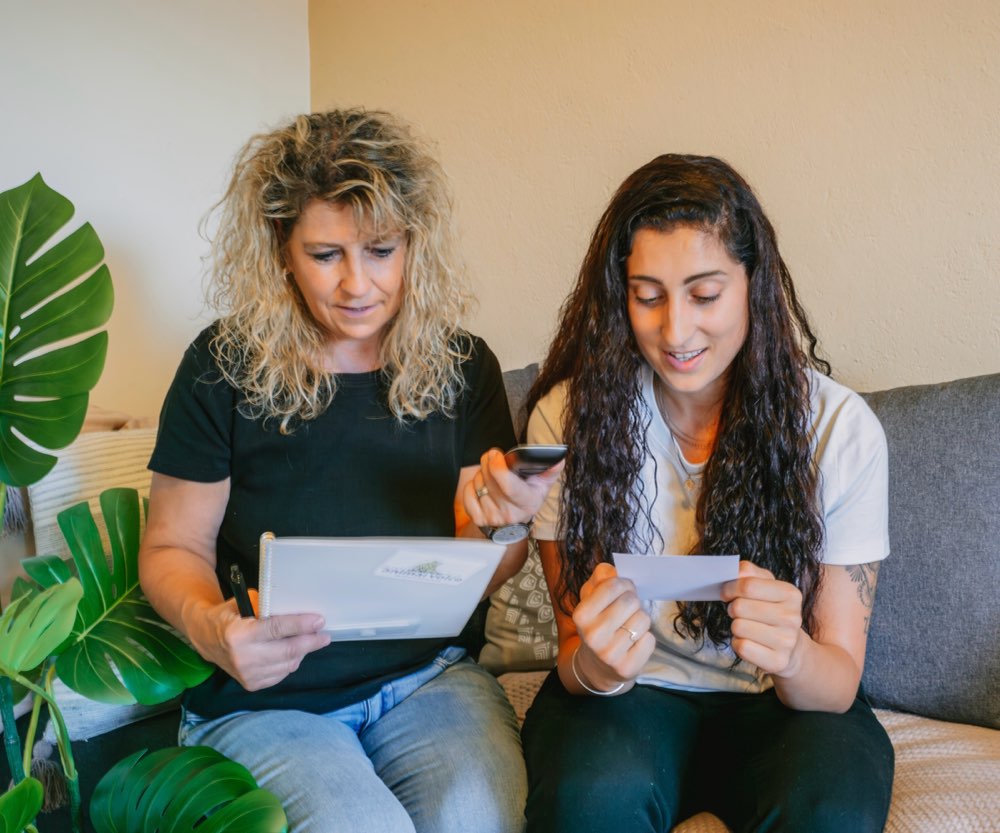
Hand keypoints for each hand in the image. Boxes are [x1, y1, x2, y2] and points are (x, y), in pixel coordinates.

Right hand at [197, 596, 330, 691]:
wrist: (205, 638)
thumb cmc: (229, 616)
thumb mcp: (243, 603)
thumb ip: (267, 606)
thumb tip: (298, 609)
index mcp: (239, 634)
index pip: (277, 629)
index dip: (301, 625)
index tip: (319, 621)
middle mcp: (242, 657)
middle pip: (287, 651)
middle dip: (310, 642)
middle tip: (324, 635)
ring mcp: (246, 674)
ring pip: (287, 665)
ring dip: (302, 653)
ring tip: (310, 641)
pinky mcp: (251, 684)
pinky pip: (281, 675)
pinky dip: (291, 663)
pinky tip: (293, 653)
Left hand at [462, 448, 562, 529]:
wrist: (515, 518)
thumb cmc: (528, 495)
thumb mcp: (543, 483)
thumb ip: (552, 469)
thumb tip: (558, 460)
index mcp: (528, 503)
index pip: (510, 487)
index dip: (499, 468)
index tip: (496, 454)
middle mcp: (510, 514)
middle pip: (490, 479)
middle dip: (489, 461)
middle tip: (495, 456)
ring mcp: (493, 518)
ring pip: (478, 483)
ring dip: (482, 473)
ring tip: (493, 475)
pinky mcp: (478, 519)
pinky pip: (467, 492)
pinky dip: (472, 485)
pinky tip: (484, 486)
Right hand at [571, 563, 653, 688]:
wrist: (597, 666)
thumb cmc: (598, 623)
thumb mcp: (591, 598)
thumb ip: (601, 578)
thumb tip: (611, 570)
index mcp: (581, 615)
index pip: (613, 585)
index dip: (624, 583)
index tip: (624, 589)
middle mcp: (593, 635)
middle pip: (631, 601)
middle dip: (634, 601)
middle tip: (628, 609)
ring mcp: (609, 654)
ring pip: (643, 620)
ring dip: (641, 620)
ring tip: (629, 626)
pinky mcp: (626, 668)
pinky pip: (650, 640)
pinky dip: (646, 638)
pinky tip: (633, 643)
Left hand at [721, 560, 803, 675]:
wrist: (792, 646)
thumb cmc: (772, 610)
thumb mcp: (766, 585)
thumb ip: (749, 572)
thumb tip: (736, 570)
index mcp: (791, 594)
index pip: (748, 585)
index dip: (729, 587)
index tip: (726, 592)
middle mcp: (792, 618)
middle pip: (739, 607)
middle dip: (732, 608)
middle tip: (739, 612)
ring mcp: (786, 642)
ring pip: (738, 627)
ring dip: (736, 626)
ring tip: (748, 626)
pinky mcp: (777, 661)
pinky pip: (741, 647)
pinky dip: (738, 643)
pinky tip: (750, 641)